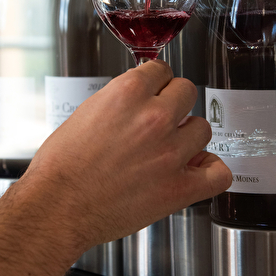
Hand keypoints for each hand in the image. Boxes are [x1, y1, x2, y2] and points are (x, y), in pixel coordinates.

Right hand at [20, 60, 231, 254]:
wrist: (56, 207)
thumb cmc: (61, 167)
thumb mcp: (86, 112)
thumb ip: (120, 101)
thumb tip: (139, 100)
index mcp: (127, 94)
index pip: (161, 69)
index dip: (156, 82)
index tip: (155, 90)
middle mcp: (153, 118)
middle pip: (187, 91)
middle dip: (174, 103)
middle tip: (162, 118)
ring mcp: (171, 153)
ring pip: (203, 129)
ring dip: (189, 136)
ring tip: (172, 147)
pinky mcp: (179, 188)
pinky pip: (219, 174)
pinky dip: (211, 171)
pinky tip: (197, 170)